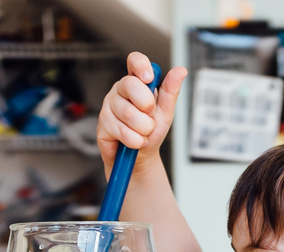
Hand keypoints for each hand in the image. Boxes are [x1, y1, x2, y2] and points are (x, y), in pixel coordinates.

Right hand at [96, 51, 186, 172]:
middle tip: (150, 117)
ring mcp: (109, 105)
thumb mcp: (165, 112)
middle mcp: (120, 90)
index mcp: (136, 82)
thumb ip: (170, 91)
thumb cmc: (151, 132)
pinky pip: (122, 130)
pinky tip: (134, 142)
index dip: (141, 65)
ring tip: (143, 133)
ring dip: (143, 129)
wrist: (140, 157)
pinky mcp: (102, 123)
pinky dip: (135, 140)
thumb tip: (181, 70)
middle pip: (130, 85)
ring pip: (128, 113)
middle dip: (147, 106)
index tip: (149, 78)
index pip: (134, 61)